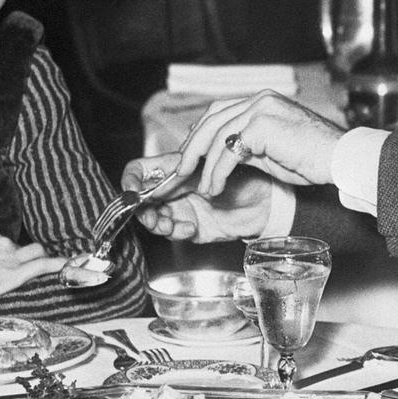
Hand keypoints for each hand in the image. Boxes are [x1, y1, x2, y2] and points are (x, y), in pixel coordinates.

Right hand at [123, 154, 274, 242]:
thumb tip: (161, 171)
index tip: (133, 192)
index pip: (139, 171)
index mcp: (175, 167)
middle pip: (140, 199)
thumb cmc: (246, 174)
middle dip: (142, 209)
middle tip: (152, 215)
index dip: (130, 181)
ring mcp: (181, 209)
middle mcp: (174, 189)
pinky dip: (176, 232)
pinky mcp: (191, 229)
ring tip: (170, 223)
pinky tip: (190, 228)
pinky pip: (172, 234)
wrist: (267, 200)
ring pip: (152, 219)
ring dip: (157, 223)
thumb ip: (184, 167)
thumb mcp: (212, 164)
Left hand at [176, 92, 344, 197]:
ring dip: (203, 166)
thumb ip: (247, 147)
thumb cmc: (314, 158)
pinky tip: (215, 187)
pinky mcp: (263, 125)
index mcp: (262, 101)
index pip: (219, 112)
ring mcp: (261, 109)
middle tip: (180, 172)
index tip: (189, 157)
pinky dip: (217, 172)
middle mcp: (259, 100)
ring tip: (200, 187)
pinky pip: (229, 151)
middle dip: (192, 148)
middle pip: (211, 119)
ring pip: (217, 137)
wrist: (341, 159)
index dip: (200, 135)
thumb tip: (221, 158)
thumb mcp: (272, 151)